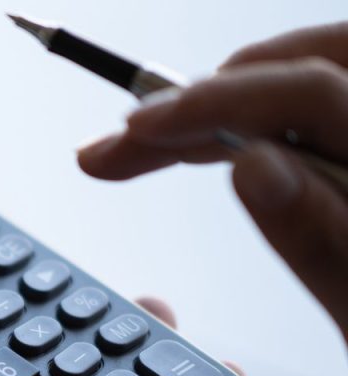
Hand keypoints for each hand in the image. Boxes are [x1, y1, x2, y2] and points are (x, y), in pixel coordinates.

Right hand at [77, 22, 347, 342]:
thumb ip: (317, 234)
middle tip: (125, 146)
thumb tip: (248, 164)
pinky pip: (322, 117)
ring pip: (314, 81)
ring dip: (228, 106)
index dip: (214, 104)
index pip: (314, 94)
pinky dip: (261, 122)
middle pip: (310, 70)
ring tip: (157, 145)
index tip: (136, 134)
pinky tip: (215, 148)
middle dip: (205, 100)